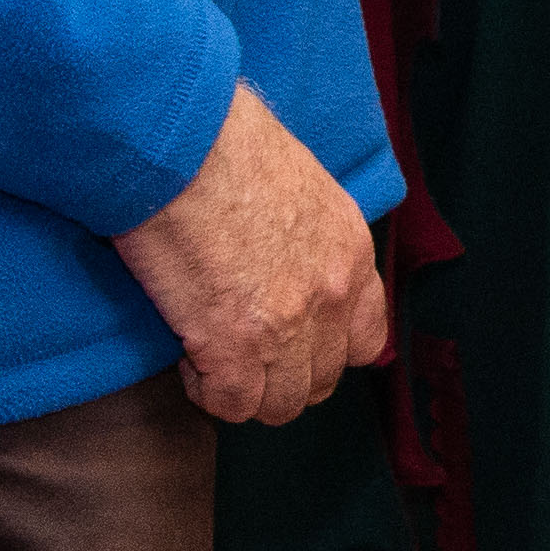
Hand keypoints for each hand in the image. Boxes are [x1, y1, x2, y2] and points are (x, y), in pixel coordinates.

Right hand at [113, 83, 390, 424]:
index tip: (289, 340)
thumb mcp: (300, 186)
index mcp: (351, 251)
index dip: (324, 349)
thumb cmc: (227, 146)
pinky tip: (188, 357)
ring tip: (210, 355)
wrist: (183, 146)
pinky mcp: (233, 347)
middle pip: (321, 379)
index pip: (366, 338)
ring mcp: (287, 326)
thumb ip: (309, 236)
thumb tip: (287, 256)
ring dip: (245, 390)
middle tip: (241, 351)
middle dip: (281, 375)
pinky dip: (207, 392)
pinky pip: (231, 404)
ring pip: (280, 403)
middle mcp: (332, 295)